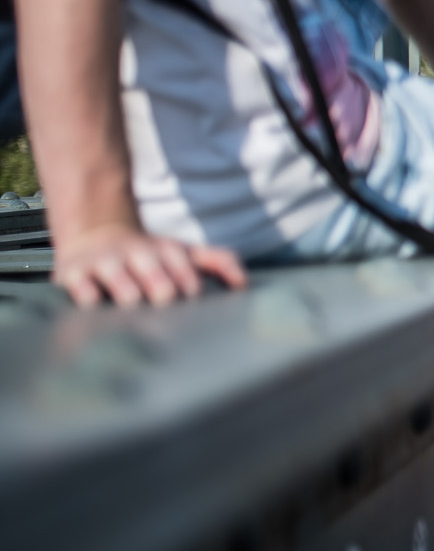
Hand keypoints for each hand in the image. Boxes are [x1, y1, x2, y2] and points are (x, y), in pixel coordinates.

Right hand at [56, 224, 247, 306]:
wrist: (95, 236)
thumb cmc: (148, 256)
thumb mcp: (184, 253)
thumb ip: (218, 261)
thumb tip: (244, 283)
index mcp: (166, 251)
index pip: (185, 270)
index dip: (189, 286)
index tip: (191, 298)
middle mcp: (136, 254)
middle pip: (155, 276)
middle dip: (162, 291)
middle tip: (165, 309)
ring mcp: (104, 264)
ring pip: (121, 283)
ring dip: (130, 297)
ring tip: (134, 311)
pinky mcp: (73, 275)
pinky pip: (83, 290)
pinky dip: (91, 302)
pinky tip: (99, 314)